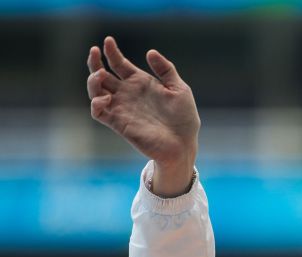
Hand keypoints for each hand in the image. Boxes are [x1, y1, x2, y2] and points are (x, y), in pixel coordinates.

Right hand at [86, 36, 199, 195]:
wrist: (183, 144)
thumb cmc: (184, 119)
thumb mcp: (179, 89)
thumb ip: (166, 69)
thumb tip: (150, 52)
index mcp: (140, 83)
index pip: (118, 64)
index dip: (111, 52)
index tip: (108, 41)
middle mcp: (127, 94)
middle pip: (101, 74)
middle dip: (94, 62)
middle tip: (94, 51)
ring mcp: (121, 108)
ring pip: (95, 91)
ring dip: (92, 81)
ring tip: (100, 74)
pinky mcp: (118, 123)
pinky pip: (98, 111)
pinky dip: (96, 103)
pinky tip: (106, 97)